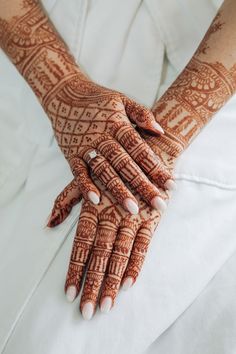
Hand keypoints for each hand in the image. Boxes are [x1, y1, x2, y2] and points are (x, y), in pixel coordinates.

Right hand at [45, 72, 173, 213]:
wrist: (64, 94)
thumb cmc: (98, 99)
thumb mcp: (122, 100)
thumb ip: (142, 114)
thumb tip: (160, 131)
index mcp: (118, 124)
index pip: (141, 149)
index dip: (156, 167)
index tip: (170, 185)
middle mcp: (103, 137)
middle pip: (126, 164)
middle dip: (143, 185)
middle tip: (159, 204)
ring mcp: (86, 147)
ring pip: (105, 171)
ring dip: (118, 190)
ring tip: (133, 209)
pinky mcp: (71, 154)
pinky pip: (78, 172)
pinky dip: (85, 186)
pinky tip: (96, 201)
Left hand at [47, 131, 175, 319]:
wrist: (150, 150)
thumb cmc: (115, 164)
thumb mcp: (87, 177)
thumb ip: (67, 200)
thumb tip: (47, 222)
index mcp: (94, 206)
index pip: (82, 243)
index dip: (75, 268)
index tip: (69, 292)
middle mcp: (112, 214)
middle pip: (100, 254)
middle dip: (93, 283)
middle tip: (87, 310)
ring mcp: (133, 217)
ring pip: (120, 253)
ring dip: (113, 280)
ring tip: (106, 304)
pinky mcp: (152, 218)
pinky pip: (144, 245)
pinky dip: (136, 263)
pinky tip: (128, 283)